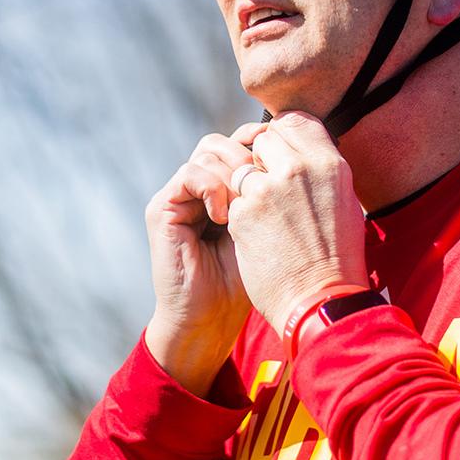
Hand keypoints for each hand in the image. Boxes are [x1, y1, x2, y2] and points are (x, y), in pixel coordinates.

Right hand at [144, 121, 270, 394]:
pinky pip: (189, 174)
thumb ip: (274, 192)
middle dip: (249, 154)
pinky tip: (225, 216)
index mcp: (223, 188)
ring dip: (234, 173)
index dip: (262, 144)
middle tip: (266, 182)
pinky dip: (212, 188)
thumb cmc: (250, 281)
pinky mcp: (161, 209)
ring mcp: (178, 196)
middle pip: (223, 141)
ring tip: (247, 206)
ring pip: (208, 151)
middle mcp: (198, 187)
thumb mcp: (270, 227)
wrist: (212, 318)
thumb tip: (298, 153)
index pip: (240, 144)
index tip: (286, 162)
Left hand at [225, 111, 369, 334]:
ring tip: (264, 217)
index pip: (294, 121)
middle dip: (260, 159)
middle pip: (263, 139)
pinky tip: (255, 237)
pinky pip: (233, 200)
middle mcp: (298, 169)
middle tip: (266, 186)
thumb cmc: (338, 259)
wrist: (321, 302)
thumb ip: (320, 171)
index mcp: (329, 163)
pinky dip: (239, 216)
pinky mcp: (243, 213)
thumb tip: (303, 153)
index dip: (281, 136)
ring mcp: (267, 189)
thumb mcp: (344, 203)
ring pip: (243, 169)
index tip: (278, 154)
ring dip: (248, 188)